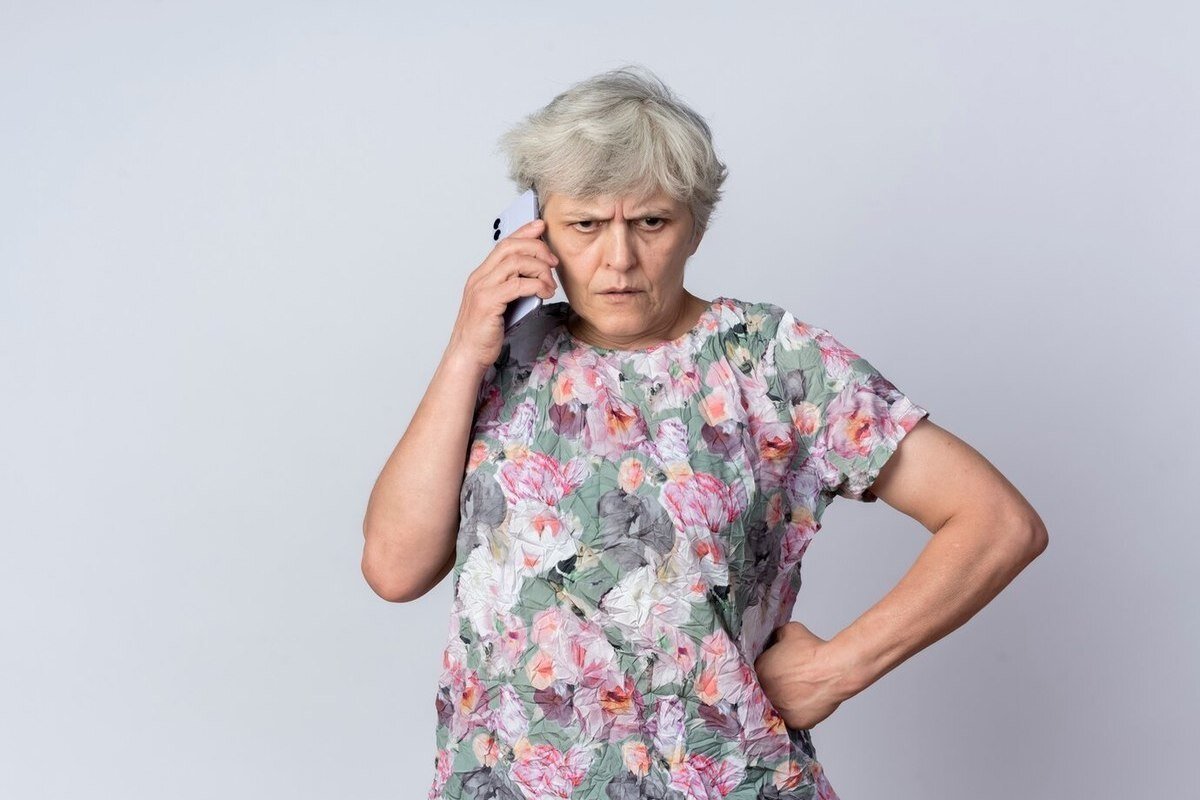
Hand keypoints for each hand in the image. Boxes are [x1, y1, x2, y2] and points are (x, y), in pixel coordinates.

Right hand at [447, 217, 559, 370]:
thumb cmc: (485, 333)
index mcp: (482, 275)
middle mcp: (479, 278)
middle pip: (510, 247)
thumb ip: (513, 288)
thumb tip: (537, 276)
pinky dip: (536, 285)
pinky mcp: (488, 303)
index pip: (504, 243)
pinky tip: (545, 292)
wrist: (468, 355)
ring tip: (550, 284)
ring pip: (515, 262)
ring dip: (539, 269)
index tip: (541, 226)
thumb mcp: (501, 304)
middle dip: (536, 248)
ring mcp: (482, 289)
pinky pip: (517, 285)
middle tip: (553, 260)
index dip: (523, 231)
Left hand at [753, 621, 852, 729]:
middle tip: (790, 683)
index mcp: (759, 671)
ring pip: (779, 707)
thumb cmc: (812, 650)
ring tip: (800, 693)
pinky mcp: (794, 722)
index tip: (779, 672)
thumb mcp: (788, 631)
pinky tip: (808, 702)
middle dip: (776, 688)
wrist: (833, 668)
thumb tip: (775, 639)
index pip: (758, 674)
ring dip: (786, 702)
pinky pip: (794, 719)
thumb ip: (775, 637)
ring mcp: (779, 709)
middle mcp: (764, 692)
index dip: (770, 672)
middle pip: (767, 692)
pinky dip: (800, 712)